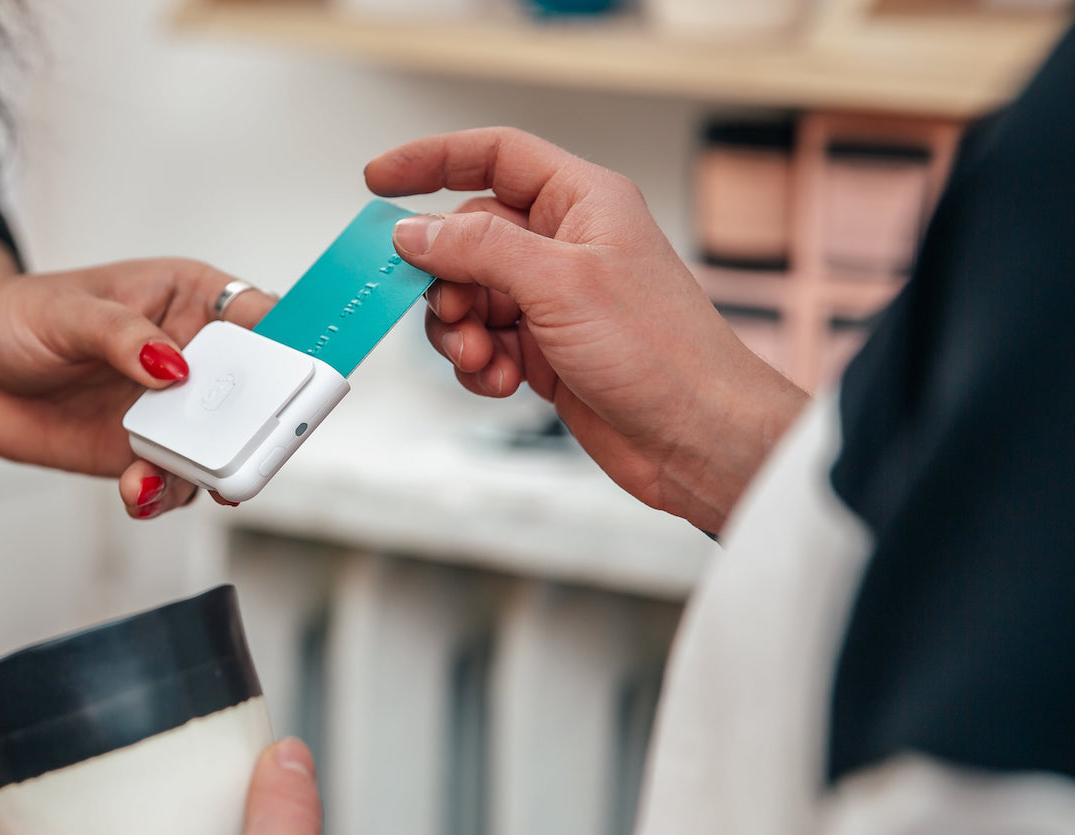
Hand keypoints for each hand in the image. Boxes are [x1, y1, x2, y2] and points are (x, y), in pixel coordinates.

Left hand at [0, 259, 274, 518]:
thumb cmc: (18, 317)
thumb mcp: (67, 311)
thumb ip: (123, 336)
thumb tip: (171, 366)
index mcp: (189, 300)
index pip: (259, 317)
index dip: (289, 344)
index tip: (298, 373)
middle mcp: (192, 359)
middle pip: (256, 395)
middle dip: (260, 426)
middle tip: (250, 448)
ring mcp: (170, 412)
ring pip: (220, 449)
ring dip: (207, 470)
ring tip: (168, 474)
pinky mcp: (140, 454)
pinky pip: (171, 482)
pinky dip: (161, 493)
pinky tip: (137, 491)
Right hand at [365, 127, 808, 533]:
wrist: (696, 436)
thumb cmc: (664, 352)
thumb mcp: (559, 283)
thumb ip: (479, 249)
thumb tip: (416, 231)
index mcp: (581, 203)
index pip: (494, 157)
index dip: (432, 161)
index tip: (379, 180)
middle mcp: (564, 246)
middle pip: (467, 238)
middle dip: (446, 281)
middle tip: (451, 312)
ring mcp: (553, 300)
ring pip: (468, 297)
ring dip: (460, 332)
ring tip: (483, 357)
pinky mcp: (544, 351)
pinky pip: (482, 344)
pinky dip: (479, 365)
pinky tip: (502, 381)